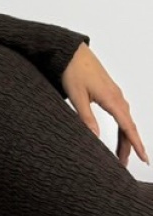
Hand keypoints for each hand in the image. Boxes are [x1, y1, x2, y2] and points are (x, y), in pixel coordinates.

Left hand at [61, 43, 148, 167]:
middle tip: (124, 164)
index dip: (136, 144)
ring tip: (121, 155)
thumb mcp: (77, 96)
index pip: (127, 127)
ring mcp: (114, 93)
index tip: (144, 158)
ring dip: (124, 137)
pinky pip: (121, 112)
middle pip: (128, 126)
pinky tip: (119, 133)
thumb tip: (95, 137)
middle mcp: (117, 97)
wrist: (71, 51)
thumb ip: (86, 117)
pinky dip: (122, 126)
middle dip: (128, 146)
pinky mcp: (109, 91)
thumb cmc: (72, 70)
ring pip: (125, 120)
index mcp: (112, 99)